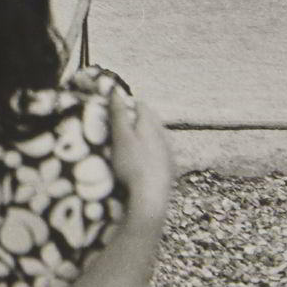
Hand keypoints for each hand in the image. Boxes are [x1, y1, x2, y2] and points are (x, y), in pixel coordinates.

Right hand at [108, 91, 172, 222]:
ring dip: (147, 133)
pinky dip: (153, 149)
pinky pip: (162, 150)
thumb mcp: (121, 137)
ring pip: (159, 134)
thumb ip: (119, 114)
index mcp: (151, 125)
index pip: (142, 105)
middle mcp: (163, 135)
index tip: (117, 108)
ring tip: (134, 140)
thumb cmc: (132, 164)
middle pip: (152, 119)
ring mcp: (169, 152)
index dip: (129, 103)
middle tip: (124, 123)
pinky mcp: (170, 167)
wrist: (151, 195)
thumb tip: (116, 91)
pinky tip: (145, 158)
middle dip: (139, 117)